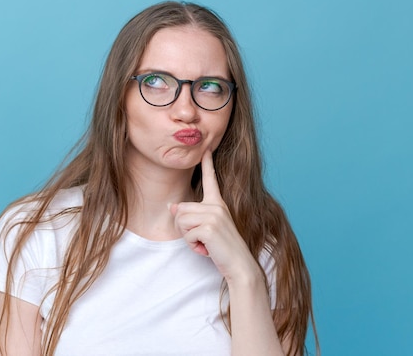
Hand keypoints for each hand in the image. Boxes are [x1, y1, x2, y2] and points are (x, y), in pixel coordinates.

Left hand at [169, 150, 256, 282]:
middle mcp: (216, 205)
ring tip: (205, 243)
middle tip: (202, 238)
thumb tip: (172, 207)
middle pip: (181, 209)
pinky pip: (187, 234)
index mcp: (218, 203)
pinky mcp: (209, 227)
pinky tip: (207, 249)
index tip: (206, 147)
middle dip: (184, 228)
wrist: (240, 265)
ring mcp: (214, 215)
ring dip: (188, 238)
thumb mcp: (207, 229)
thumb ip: (191, 216)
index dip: (207, 163)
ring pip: (181, 221)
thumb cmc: (223, 248)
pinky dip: (193, 245)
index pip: (211, 179)